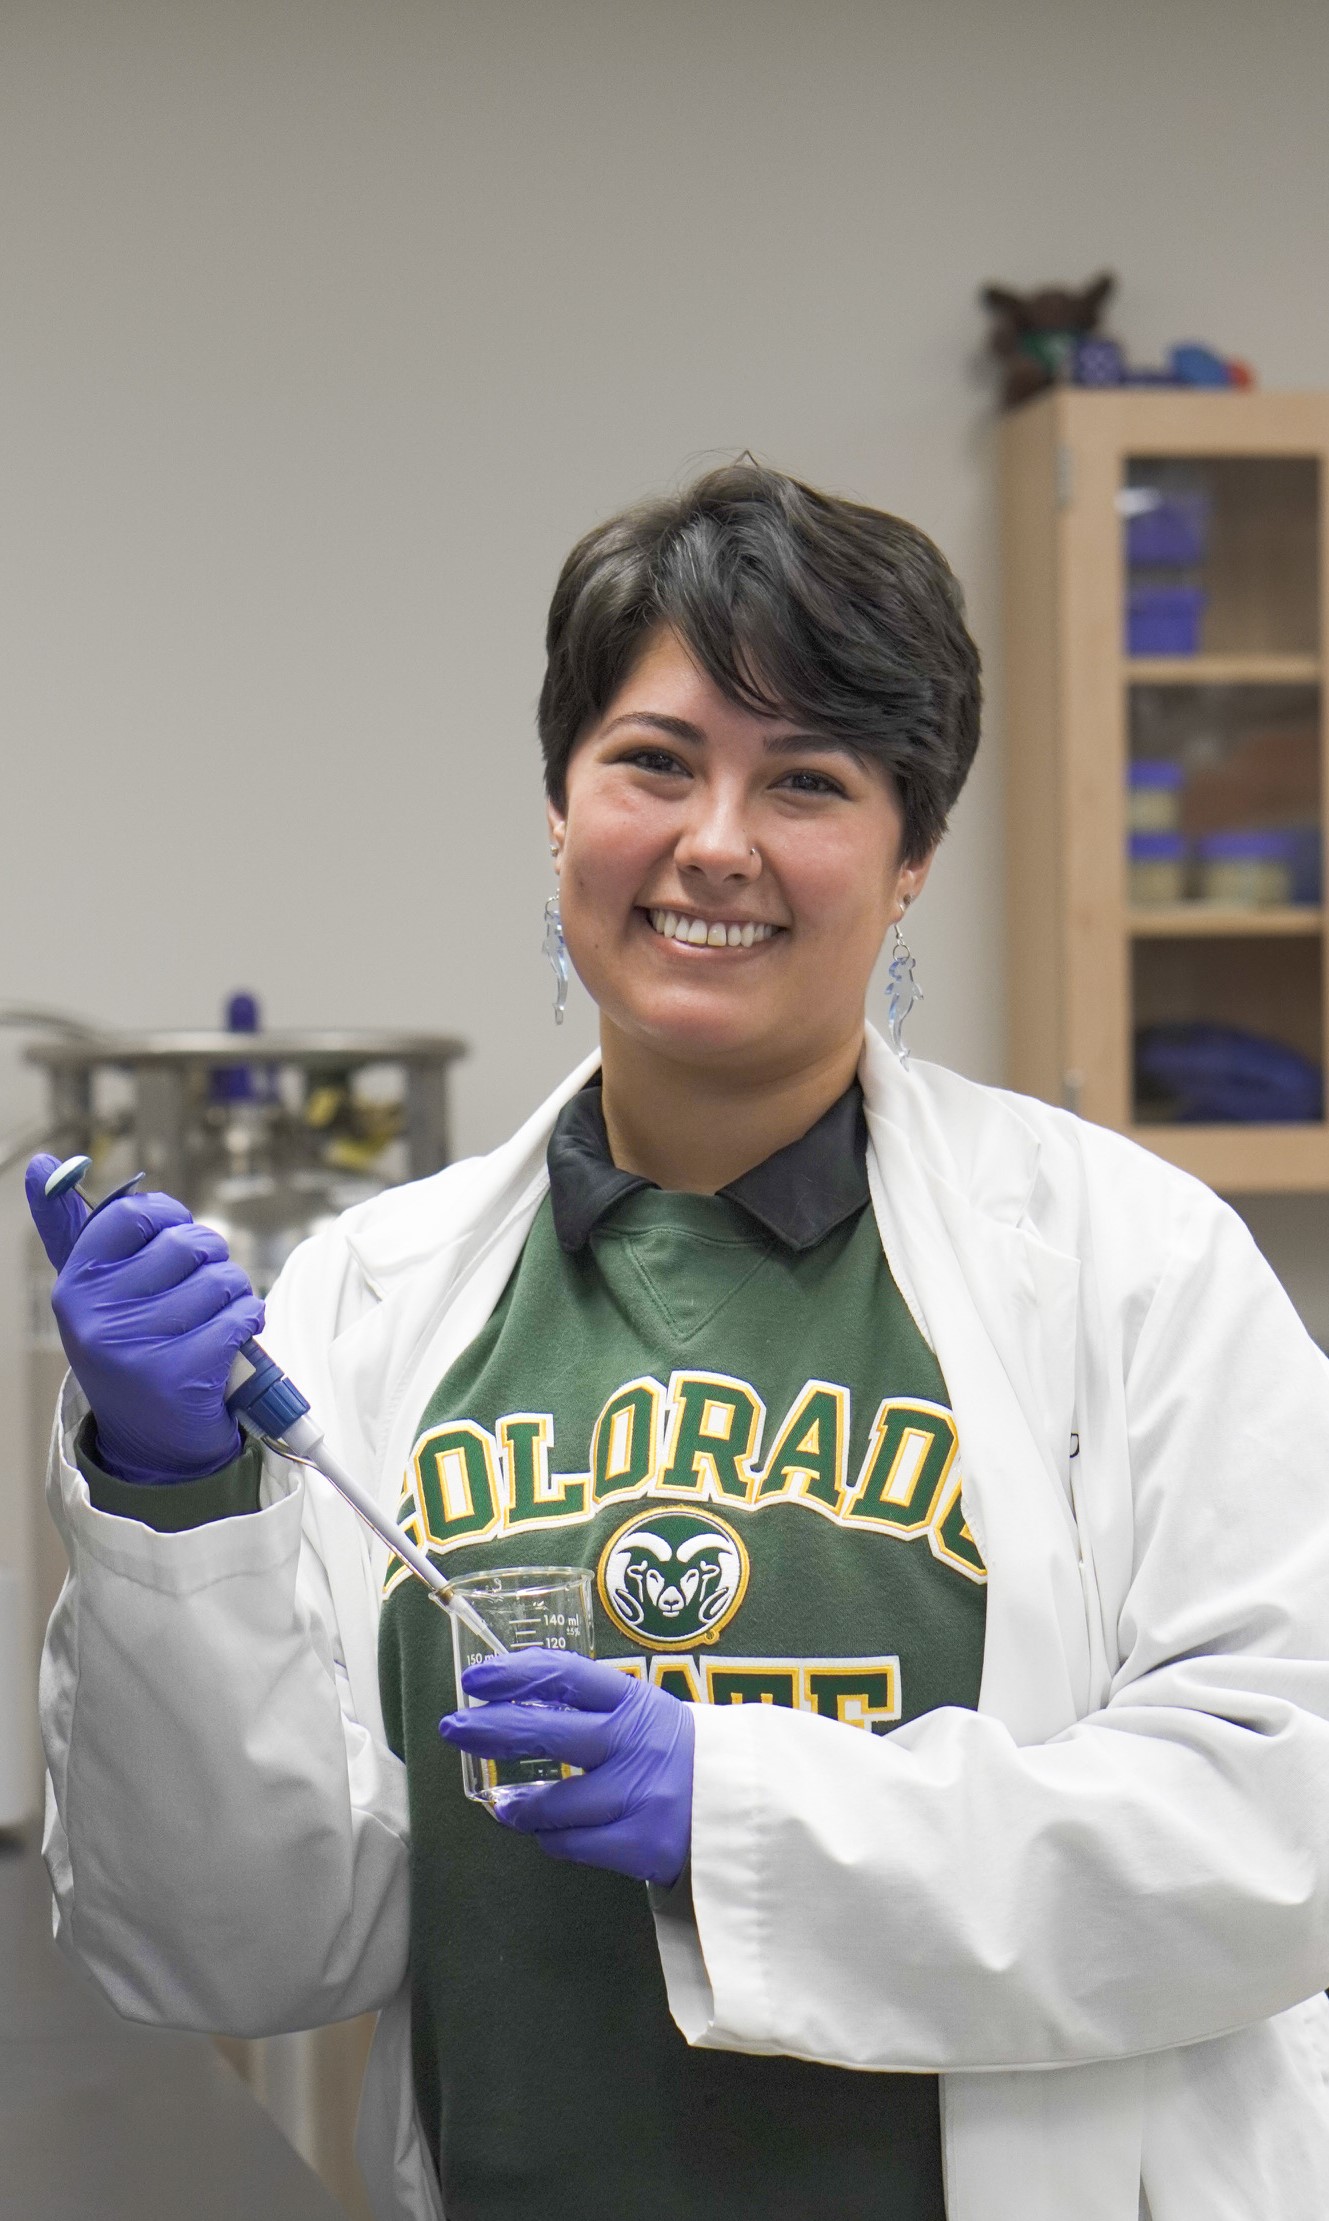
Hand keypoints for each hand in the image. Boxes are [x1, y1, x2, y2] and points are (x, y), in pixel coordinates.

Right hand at [26, 1153, 263, 1484]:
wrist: (153, 1443)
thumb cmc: (132, 1348)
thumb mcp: (96, 1292)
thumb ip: (71, 1229)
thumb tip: (42, 1163)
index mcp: (74, 1285)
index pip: (135, 1215)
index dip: (172, 1219)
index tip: (177, 1240)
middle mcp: (94, 1316)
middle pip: (189, 1244)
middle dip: (212, 1261)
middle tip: (202, 1293)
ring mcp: (134, 1348)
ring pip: (221, 1280)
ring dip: (236, 1296)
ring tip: (217, 1320)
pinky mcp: (178, 1377)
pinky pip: (240, 1317)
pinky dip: (249, 1323)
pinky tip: (233, 1342)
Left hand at [439, 1648, 693, 1886]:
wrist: (750, 1810)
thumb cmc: (683, 1758)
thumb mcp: (649, 1717)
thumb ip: (596, 1711)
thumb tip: (517, 1707)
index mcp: (637, 1702)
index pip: (567, 1675)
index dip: (516, 1673)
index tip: (477, 1678)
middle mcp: (636, 1743)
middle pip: (548, 1733)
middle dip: (492, 1729)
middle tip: (455, 1728)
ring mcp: (639, 1795)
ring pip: (553, 1804)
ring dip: (520, 1807)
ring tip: (507, 1807)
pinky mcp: (642, 1844)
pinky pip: (572, 1843)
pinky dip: (553, 1838)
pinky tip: (551, 1833)